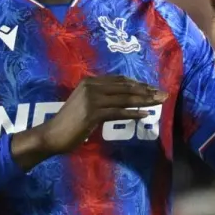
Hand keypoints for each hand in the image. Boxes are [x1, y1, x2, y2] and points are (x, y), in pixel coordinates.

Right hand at [10, 75, 166, 168]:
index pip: (120, 80)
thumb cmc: (68, 123)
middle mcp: (92, 86)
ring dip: (144, 100)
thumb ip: (100, 99)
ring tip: (159, 102)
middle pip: (125, 87)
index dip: (138, 84)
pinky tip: (145, 115)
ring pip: (124, 98)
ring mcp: (92, 99)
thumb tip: (121, 101)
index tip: (152, 88)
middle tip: (163, 94)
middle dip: (146, 90)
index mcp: (90, 82)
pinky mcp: (93, 113)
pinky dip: (133, 113)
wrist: (51, 135)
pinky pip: (118, 112)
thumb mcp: (84, 104)